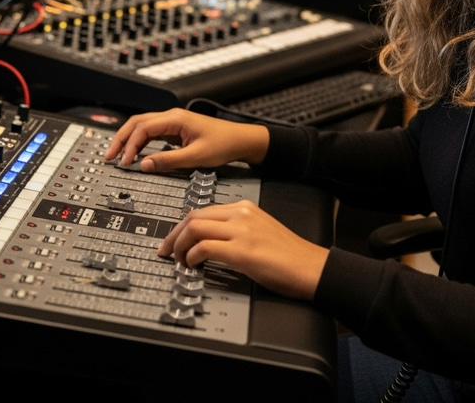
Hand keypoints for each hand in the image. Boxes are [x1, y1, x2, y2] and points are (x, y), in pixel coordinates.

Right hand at [103, 108, 269, 172]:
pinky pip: (152, 133)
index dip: (130, 145)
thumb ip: (168, 160)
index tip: (125, 162)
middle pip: (137, 122)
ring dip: (129, 140)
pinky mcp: (176, 130)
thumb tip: (144, 165)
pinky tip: (135, 154)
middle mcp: (172, 117)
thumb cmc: (224, 144)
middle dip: (121, 138)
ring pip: (143, 126)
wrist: (241, 140)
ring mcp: (173, 123)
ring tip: (117, 156)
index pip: (143, 128)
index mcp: (176, 119)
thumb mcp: (195, 157)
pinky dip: (140, 142)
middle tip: (109, 155)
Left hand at [158, 200, 328, 299]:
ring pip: (194, 228)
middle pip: (193, 216)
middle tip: (165, 251)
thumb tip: (208, 241)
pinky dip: (191, 256)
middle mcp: (241, 214)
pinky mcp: (242, 251)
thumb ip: (236, 230)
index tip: (173, 240)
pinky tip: (192, 265)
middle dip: (173, 234)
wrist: (309, 266)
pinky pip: (204, 247)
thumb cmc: (288, 255)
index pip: (203, 210)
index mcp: (245, 208)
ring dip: (178, 245)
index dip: (182, 226)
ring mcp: (241, 231)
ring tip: (177, 260)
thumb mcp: (259, 231)